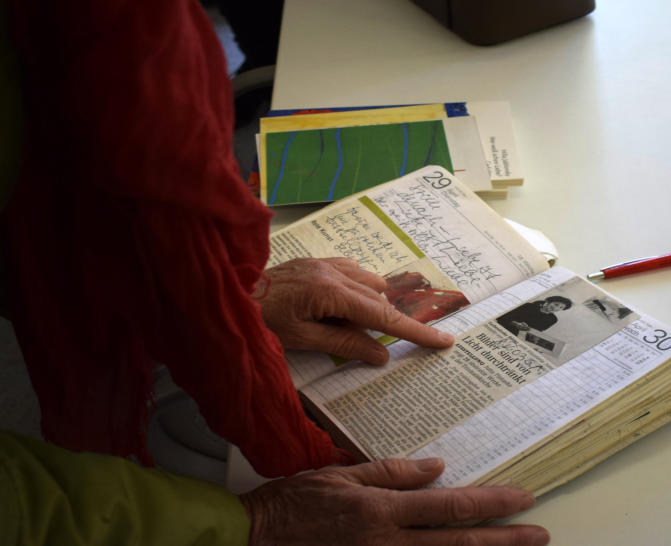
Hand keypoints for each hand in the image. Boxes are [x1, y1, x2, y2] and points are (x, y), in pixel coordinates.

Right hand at [240, 458, 549, 545]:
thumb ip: (391, 473)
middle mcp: (388, 542)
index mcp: (382, 510)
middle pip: (459, 542)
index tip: (523, 498)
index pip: (451, 506)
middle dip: (505, 540)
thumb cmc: (295, 503)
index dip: (492, 503)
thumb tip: (436, 467)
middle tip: (541, 535)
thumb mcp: (342, 474)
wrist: (256, 540)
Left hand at [255, 258, 453, 364]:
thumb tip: (380, 355)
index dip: (415, 333)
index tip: (443, 341)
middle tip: (363, 345)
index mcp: (331, 292)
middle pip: (379, 299)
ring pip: (369, 283)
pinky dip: (355, 290)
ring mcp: (325, 263)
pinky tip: (337, 306)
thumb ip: (343, 344)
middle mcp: (334, 271)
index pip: (384, 318)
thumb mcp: (301, 341)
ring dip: (368, 306)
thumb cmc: (259, 320)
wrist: (227, 293)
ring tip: (342, 327)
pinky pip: (352, 271)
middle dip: (382, 323)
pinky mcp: (316, 261)